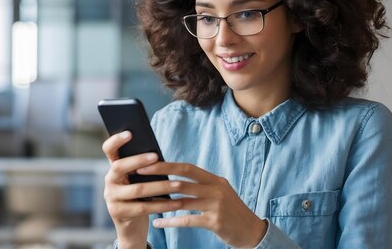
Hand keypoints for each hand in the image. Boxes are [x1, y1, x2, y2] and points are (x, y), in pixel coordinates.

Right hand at [101, 131, 181, 247]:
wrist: (131, 228)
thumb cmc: (140, 197)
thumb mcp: (139, 180)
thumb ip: (143, 168)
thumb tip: (158, 155)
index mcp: (114, 168)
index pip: (109, 149)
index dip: (116, 140)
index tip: (130, 133)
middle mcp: (109, 181)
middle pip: (120, 167)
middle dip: (138, 160)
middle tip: (155, 156)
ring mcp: (111, 198)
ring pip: (137, 189)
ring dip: (160, 186)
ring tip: (177, 183)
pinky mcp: (118, 213)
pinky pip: (143, 207)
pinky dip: (162, 204)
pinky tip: (176, 203)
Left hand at [137, 162, 267, 247]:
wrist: (251, 230)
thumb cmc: (230, 211)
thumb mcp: (219, 192)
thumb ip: (201, 186)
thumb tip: (175, 179)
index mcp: (215, 180)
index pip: (188, 168)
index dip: (168, 164)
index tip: (149, 162)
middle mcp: (216, 189)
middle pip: (183, 181)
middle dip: (159, 176)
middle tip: (140, 175)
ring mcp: (216, 205)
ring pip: (182, 201)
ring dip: (161, 202)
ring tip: (144, 202)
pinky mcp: (215, 222)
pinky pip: (187, 220)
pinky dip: (170, 222)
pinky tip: (158, 223)